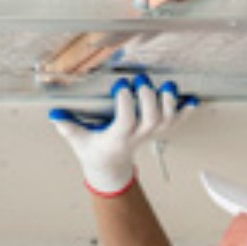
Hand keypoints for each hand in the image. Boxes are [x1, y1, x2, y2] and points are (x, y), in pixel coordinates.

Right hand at [50, 75, 197, 196]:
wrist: (110, 166)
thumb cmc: (94, 151)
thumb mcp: (78, 140)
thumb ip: (67, 126)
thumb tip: (55, 112)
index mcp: (117, 138)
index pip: (126, 121)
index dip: (126, 103)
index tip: (121, 86)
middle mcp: (137, 136)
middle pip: (151, 120)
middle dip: (149, 99)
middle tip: (142, 79)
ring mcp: (149, 134)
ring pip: (167, 122)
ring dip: (171, 104)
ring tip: (168, 86)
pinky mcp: (157, 131)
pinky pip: (175, 123)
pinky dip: (185, 112)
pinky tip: (192, 100)